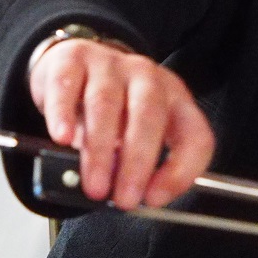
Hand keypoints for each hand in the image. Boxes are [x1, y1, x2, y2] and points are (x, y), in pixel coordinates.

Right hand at [29, 37, 214, 209]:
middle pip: (150, 115)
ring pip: (106, 103)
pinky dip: (63, 113)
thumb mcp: (133, 133)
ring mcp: (110, 65)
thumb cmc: (111, 107)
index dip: (182, 169)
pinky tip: (63, 138)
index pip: (194, 133)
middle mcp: (147, 77)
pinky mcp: (72, 59)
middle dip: (138, 162)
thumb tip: (121, 197)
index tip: (155, 199)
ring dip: (100, 150)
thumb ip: (133, 164)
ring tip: (94, 185)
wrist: (74, 60)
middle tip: (124, 198)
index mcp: (174, 98)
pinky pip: (67, 85)